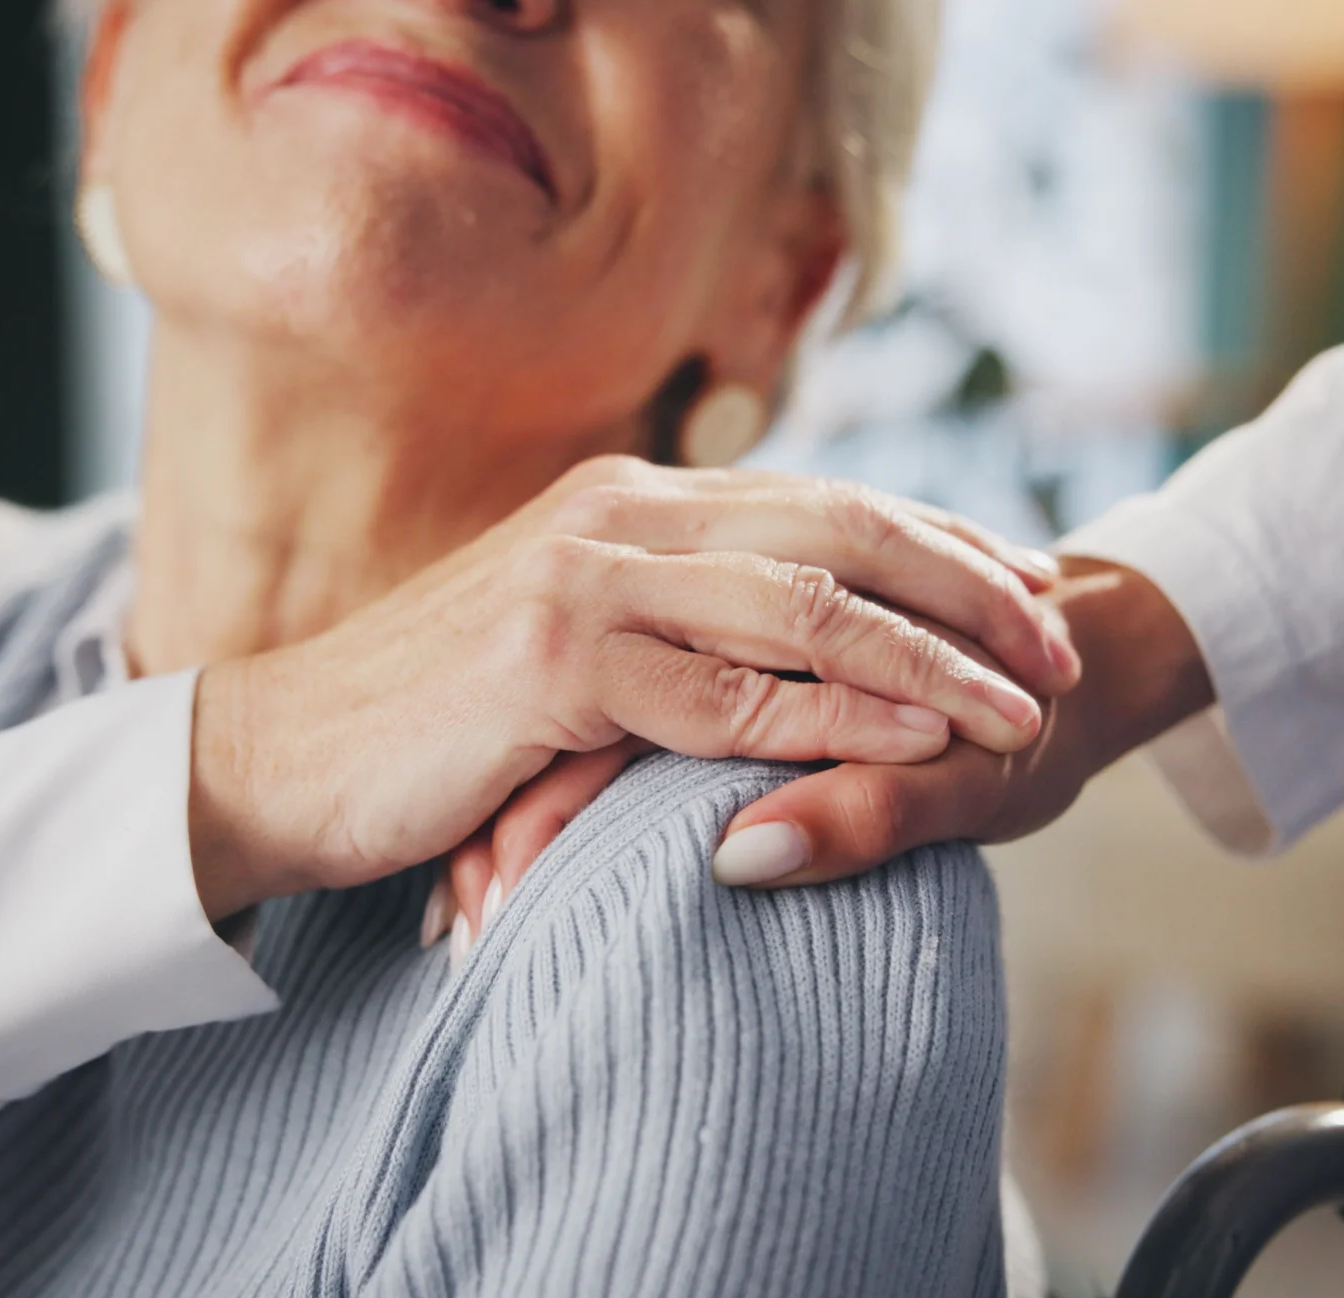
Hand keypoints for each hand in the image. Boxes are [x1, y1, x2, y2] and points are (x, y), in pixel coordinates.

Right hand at [187, 456, 1079, 922]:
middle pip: (844, 529)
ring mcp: (587, 578)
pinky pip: (730, 692)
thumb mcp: (569, 643)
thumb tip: (776, 642)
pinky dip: (836, 719)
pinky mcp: (556, 663)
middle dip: (972, 586)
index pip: (825, 501)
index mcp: (631, 499)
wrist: (279, 752)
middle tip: (1064, 643)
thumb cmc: (432, 716)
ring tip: (1028, 710)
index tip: (1030, 585)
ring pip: (808, 604)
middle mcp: (621, 512)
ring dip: (935, 657)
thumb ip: (667, 618)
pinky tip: (917, 743)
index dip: (943, 540)